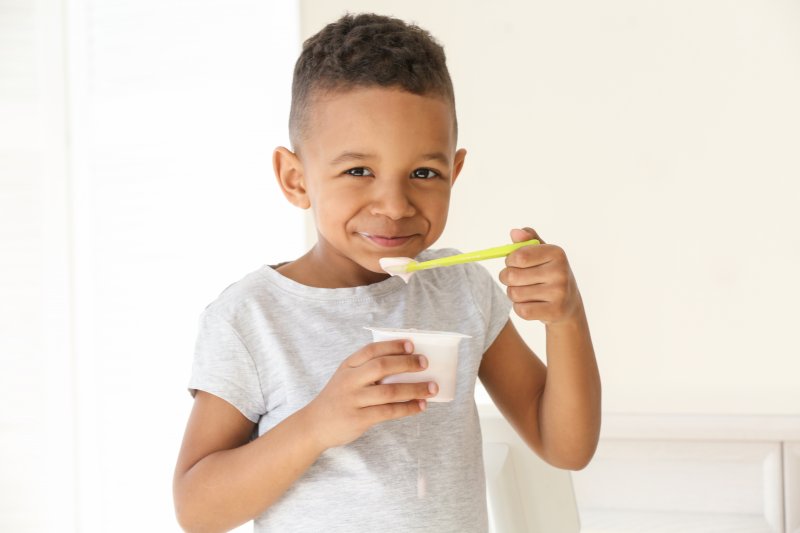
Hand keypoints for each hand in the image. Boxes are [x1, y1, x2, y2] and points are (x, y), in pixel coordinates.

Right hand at [303, 340, 437, 448]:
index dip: (392, 345)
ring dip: (415, 388)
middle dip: (407, 363)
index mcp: (348, 366)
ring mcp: (354, 400)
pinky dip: (408, 408)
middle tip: (425, 363)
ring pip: (390, 391)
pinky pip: (389, 411)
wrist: (314, 425)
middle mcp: (350, 380)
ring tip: (432, 388)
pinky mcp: (359, 418)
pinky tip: (420, 406)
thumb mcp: (345, 377)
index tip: (411, 344)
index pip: (371, 350)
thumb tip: (404, 364)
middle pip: (381, 366)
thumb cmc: (338, 398)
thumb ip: (366, 370)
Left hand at [499, 227, 582, 325]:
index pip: (519, 256)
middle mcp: (560, 272)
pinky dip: (519, 308)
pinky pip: (521, 310)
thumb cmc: (549, 274)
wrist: (569, 304)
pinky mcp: (555, 311)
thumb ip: (527, 240)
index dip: (509, 260)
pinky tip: (530, 304)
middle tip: (514, 279)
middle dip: (506, 278)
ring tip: (524, 291)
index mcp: (556, 253)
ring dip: (513, 293)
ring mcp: (559, 293)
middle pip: (512, 276)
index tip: (513, 262)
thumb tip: (514, 232)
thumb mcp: (542, 253)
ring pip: (514, 294)